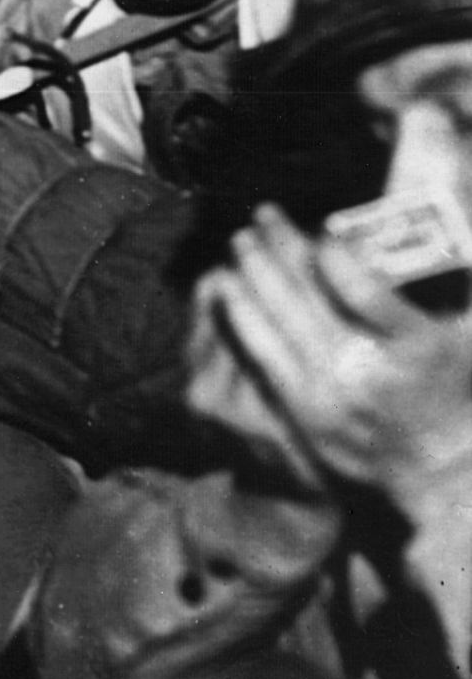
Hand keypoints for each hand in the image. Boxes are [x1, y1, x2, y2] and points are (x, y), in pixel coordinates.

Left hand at [197, 206, 471, 501]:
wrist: (437, 465)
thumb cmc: (452, 388)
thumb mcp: (467, 335)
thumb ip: (453, 280)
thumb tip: (443, 223)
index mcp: (419, 347)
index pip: (360, 287)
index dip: (335, 251)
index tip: (324, 227)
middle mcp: (369, 370)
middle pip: (307, 295)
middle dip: (280, 246)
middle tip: (263, 213)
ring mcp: (329, 392)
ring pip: (276, 319)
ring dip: (253, 272)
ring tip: (242, 241)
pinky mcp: (302, 408)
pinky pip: (261, 351)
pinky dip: (243, 314)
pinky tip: (230, 287)